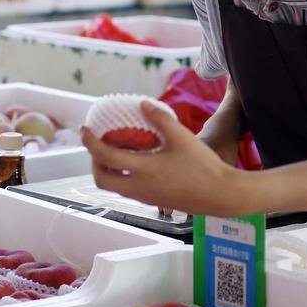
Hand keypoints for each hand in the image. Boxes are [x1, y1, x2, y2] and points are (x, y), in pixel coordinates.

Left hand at [81, 100, 252, 217]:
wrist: (220, 195)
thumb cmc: (203, 166)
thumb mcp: (182, 137)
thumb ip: (159, 119)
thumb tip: (142, 105)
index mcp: (143, 170)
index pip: (105, 157)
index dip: (90, 142)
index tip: (85, 129)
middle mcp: (138, 187)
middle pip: (101, 179)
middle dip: (94, 161)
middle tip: (99, 144)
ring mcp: (145, 197)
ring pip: (113, 186)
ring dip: (107, 170)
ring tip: (116, 151)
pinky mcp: (153, 201)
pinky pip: (127, 190)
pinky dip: (122, 176)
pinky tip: (136, 162)